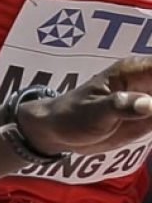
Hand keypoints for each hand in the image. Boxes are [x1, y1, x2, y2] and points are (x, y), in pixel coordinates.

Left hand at [19, 56, 151, 154]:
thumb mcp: (93, 113)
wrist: (59, 132)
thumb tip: (149, 105)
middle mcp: (148, 81)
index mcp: (134, 70)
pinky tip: (149, 132)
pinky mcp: (151, 117)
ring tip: (148, 124)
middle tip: (150, 118)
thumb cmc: (71, 116)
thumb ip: (121, 107)